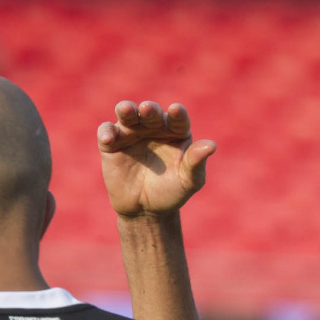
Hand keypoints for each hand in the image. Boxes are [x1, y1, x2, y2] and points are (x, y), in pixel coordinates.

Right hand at [97, 101, 215, 217]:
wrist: (146, 210)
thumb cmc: (172, 192)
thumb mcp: (188, 180)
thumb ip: (196, 162)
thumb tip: (212, 145)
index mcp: (175, 132)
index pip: (178, 119)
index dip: (177, 114)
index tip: (176, 111)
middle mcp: (153, 127)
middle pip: (151, 113)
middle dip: (150, 110)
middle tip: (148, 109)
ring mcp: (131, 133)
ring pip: (127, 115)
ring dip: (126, 110)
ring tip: (126, 110)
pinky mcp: (111, 143)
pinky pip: (106, 132)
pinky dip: (106, 132)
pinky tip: (108, 138)